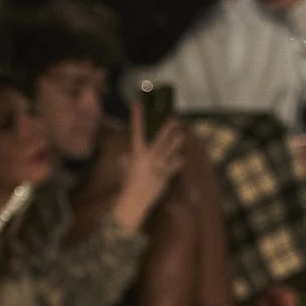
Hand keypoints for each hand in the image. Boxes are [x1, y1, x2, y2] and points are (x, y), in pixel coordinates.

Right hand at [112, 103, 185, 234]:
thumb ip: (127, 161)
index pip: (137, 131)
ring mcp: (158, 166)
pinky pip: (174, 166)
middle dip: (166, 126)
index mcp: (136, 154)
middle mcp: (148, 158)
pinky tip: (180, 158)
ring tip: (180, 134)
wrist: (134, 201)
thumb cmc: (127, 185)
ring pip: (170, 150)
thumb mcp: (125, 170)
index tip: (138, 104)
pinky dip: (177, 162)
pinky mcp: (166, 176)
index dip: (138, 117)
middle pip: (159, 138)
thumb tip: (126, 157)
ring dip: (175, 141)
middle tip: (173, 116)